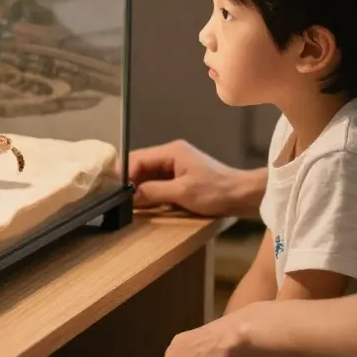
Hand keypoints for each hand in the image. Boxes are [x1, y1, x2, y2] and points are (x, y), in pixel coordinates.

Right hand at [123, 139, 256, 216]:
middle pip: (141, 165)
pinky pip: (158, 182)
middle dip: (130, 182)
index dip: (125, 174)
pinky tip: (145, 204)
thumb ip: (154, 192)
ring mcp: (176, 166)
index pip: (138, 158)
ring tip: (129, 204)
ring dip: (140, 189)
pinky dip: (151, 192)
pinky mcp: (181, 177)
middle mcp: (171, 155)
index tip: (114, 192)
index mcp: (171, 152)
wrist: (242, 195)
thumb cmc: (215, 191)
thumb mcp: (182, 193)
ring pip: (149, 175)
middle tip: (119, 200)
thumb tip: (130, 195)